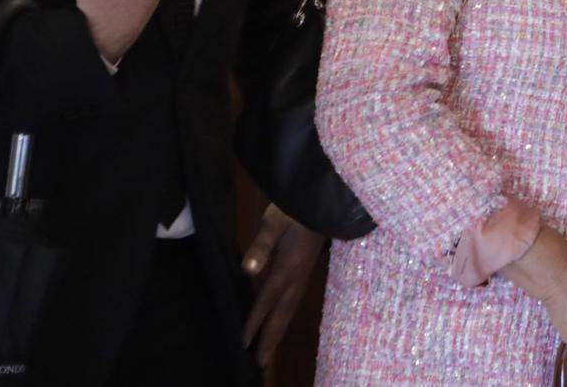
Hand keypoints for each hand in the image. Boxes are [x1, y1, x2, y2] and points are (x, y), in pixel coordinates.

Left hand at [241, 203, 326, 366]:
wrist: (323, 201)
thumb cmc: (295, 210)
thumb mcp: (273, 223)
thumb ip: (261, 246)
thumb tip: (247, 269)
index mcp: (287, 269)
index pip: (266, 301)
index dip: (254, 323)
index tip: (242, 345)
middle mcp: (296, 278)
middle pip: (282, 314)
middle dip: (270, 339)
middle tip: (260, 365)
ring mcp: (302, 275)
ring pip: (289, 311)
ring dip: (278, 332)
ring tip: (268, 352)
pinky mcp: (304, 271)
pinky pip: (292, 302)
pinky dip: (284, 317)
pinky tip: (279, 320)